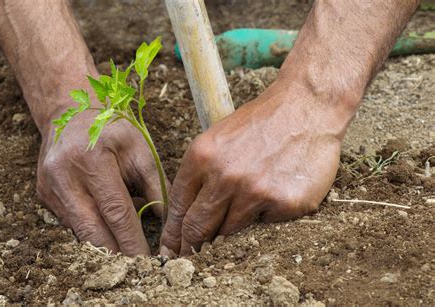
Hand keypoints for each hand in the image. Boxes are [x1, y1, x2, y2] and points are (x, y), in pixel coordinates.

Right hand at [37, 109, 165, 255]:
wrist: (69, 111)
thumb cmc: (111, 127)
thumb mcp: (139, 147)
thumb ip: (154, 184)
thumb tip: (166, 220)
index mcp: (91, 159)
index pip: (115, 211)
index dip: (131, 239)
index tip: (147, 260)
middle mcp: (64, 175)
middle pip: (92, 229)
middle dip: (115, 253)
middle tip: (136, 267)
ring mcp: (49, 187)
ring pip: (78, 230)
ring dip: (102, 246)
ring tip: (125, 254)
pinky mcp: (43, 195)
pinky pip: (70, 222)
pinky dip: (90, 230)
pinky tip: (106, 231)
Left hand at [160, 81, 349, 255]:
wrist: (305, 107)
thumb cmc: (260, 123)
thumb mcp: (218, 139)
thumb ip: (201, 176)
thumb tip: (188, 218)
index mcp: (202, 157)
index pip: (177, 207)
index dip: (172, 234)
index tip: (170, 250)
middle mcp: (224, 176)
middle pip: (197, 228)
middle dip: (191, 247)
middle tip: (191, 257)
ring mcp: (255, 191)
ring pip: (230, 233)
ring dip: (232, 230)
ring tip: (244, 209)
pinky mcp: (284, 203)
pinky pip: (266, 225)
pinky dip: (267, 215)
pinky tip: (275, 192)